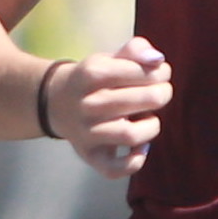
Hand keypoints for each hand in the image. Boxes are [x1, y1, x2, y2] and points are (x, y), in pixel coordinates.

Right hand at [46, 36, 172, 180]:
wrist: (55, 102)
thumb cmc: (93, 80)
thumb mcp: (109, 58)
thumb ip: (135, 50)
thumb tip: (157, 60)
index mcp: (91, 73)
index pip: (141, 72)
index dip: (160, 72)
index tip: (160, 73)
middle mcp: (87, 104)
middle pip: (143, 100)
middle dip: (162, 94)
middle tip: (161, 93)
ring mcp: (87, 133)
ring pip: (131, 135)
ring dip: (151, 126)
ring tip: (148, 117)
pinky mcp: (89, 155)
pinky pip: (115, 168)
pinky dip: (134, 161)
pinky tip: (141, 147)